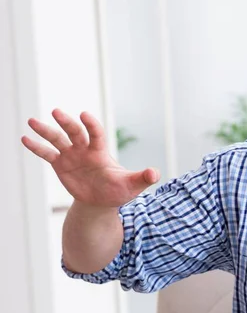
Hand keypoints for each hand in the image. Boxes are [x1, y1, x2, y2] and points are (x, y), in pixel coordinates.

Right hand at [21, 109, 158, 206]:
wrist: (102, 200)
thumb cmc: (119, 190)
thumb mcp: (132, 185)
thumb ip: (142, 177)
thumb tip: (155, 173)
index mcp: (101, 151)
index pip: (96, 134)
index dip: (91, 125)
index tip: (85, 114)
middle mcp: (84, 149)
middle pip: (74, 132)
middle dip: (67, 122)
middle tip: (56, 112)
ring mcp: (71, 155)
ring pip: (57, 139)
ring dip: (45, 131)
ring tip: (32, 122)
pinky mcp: (60, 164)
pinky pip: (47, 154)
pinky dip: (37, 147)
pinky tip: (25, 139)